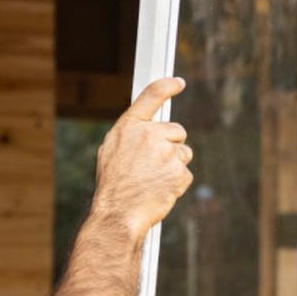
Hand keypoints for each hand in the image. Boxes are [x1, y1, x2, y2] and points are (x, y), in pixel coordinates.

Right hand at [91, 77, 193, 238]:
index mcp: (130, 127)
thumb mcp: (111, 151)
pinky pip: (185, 174)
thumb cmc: (113, 185)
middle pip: (177, 131)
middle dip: (171, 145)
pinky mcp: (179, 172)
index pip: (151, 95)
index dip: (167, 86)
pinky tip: (160, 190)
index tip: (178, 82)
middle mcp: (149, 135)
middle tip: (153, 165)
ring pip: (183, 154)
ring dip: (174, 166)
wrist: (118, 213)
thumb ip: (131, 135)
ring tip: (153, 180)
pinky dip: (177, 183)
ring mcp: (167, 153)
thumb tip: (144, 128)